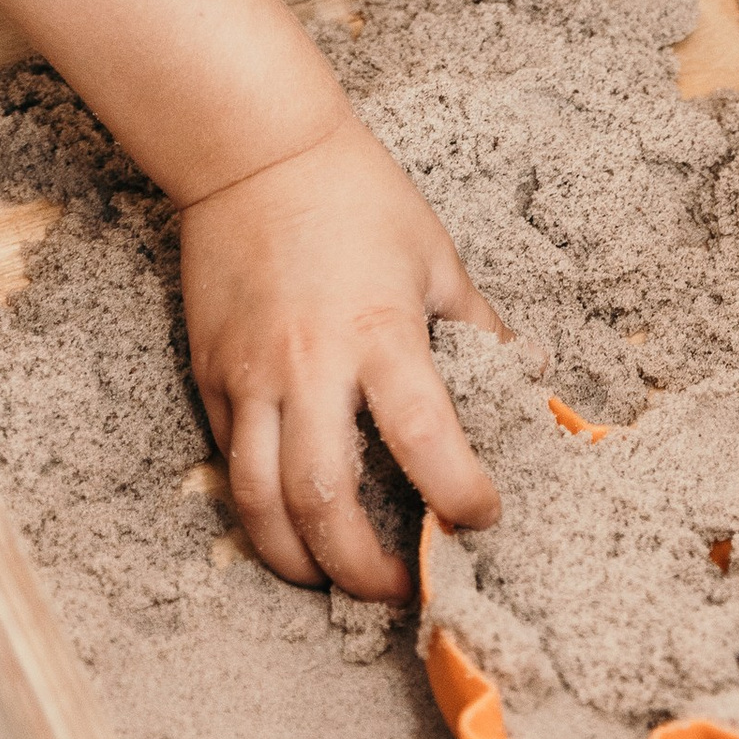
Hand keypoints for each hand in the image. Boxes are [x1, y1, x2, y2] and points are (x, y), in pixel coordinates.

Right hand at [179, 114, 503, 599]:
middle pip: (324, 501)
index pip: (425, 440)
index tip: (482, 518)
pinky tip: (288, 521)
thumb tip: (528, 376)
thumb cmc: (356, 195)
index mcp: (380, 333)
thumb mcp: (433, 254)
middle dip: (361, 568)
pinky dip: (258, 508)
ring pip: (259, 503)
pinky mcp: (211, 375)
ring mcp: (251, 376)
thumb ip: (476, 325)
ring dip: (296, 561)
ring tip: (332, 580)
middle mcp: (309, 366)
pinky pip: (231, 463)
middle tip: (396, 587)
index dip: (459, 495)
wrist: (253, 151)